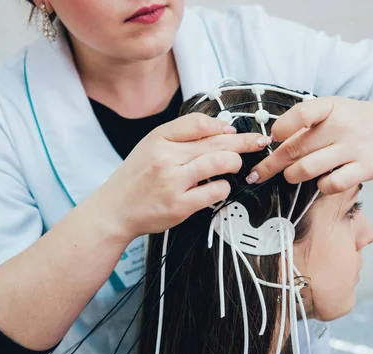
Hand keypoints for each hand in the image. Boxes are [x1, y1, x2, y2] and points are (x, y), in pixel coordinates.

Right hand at [95, 113, 271, 239]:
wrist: (114, 210)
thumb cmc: (136, 178)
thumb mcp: (151, 146)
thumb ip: (182, 135)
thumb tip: (223, 130)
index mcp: (158, 138)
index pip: (199, 123)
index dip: (223, 126)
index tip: (236, 131)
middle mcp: (165, 157)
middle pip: (216, 142)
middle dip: (244, 142)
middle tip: (259, 142)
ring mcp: (173, 182)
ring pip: (220, 163)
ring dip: (235, 163)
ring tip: (236, 166)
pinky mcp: (180, 205)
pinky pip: (216, 191)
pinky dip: (224, 188)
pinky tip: (219, 188)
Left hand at [247, 96, 372, 193]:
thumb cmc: (358, 120)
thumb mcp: (334, 110)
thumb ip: (307, 123)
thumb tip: (273, 142)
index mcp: (330, 106)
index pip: (300, 114)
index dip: (279, 129)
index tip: (271, 140)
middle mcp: (342, 124)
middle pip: (294, 149)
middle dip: (270, 165)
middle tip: (257, 174)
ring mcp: (355, 146)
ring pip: (307, 169)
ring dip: (292, 176)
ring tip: (292, 176)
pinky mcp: (367, 167)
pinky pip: (331, 184)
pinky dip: (321, 186)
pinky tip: (322, 182)